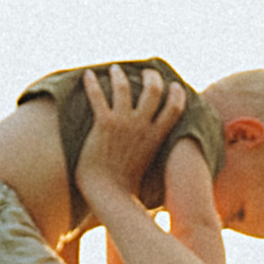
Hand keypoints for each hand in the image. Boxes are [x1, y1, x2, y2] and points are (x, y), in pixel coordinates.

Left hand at [76, 65, 185, 208]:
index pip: (174, 108)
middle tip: (146, 72)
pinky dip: (92, 84)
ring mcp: (123, 124)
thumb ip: (153, 159)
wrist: (108, 194)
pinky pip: (98, 97)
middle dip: (151, 77)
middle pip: (153, 91)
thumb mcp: (148, 170)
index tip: (173, 84)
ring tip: (116, 70)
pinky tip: (87, 75)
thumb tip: (159, 170)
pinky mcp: (104, 125)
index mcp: (156, 137)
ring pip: (124, 88)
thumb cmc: (126, 190)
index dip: (176, 93)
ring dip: (120, 76)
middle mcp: (142, 127)